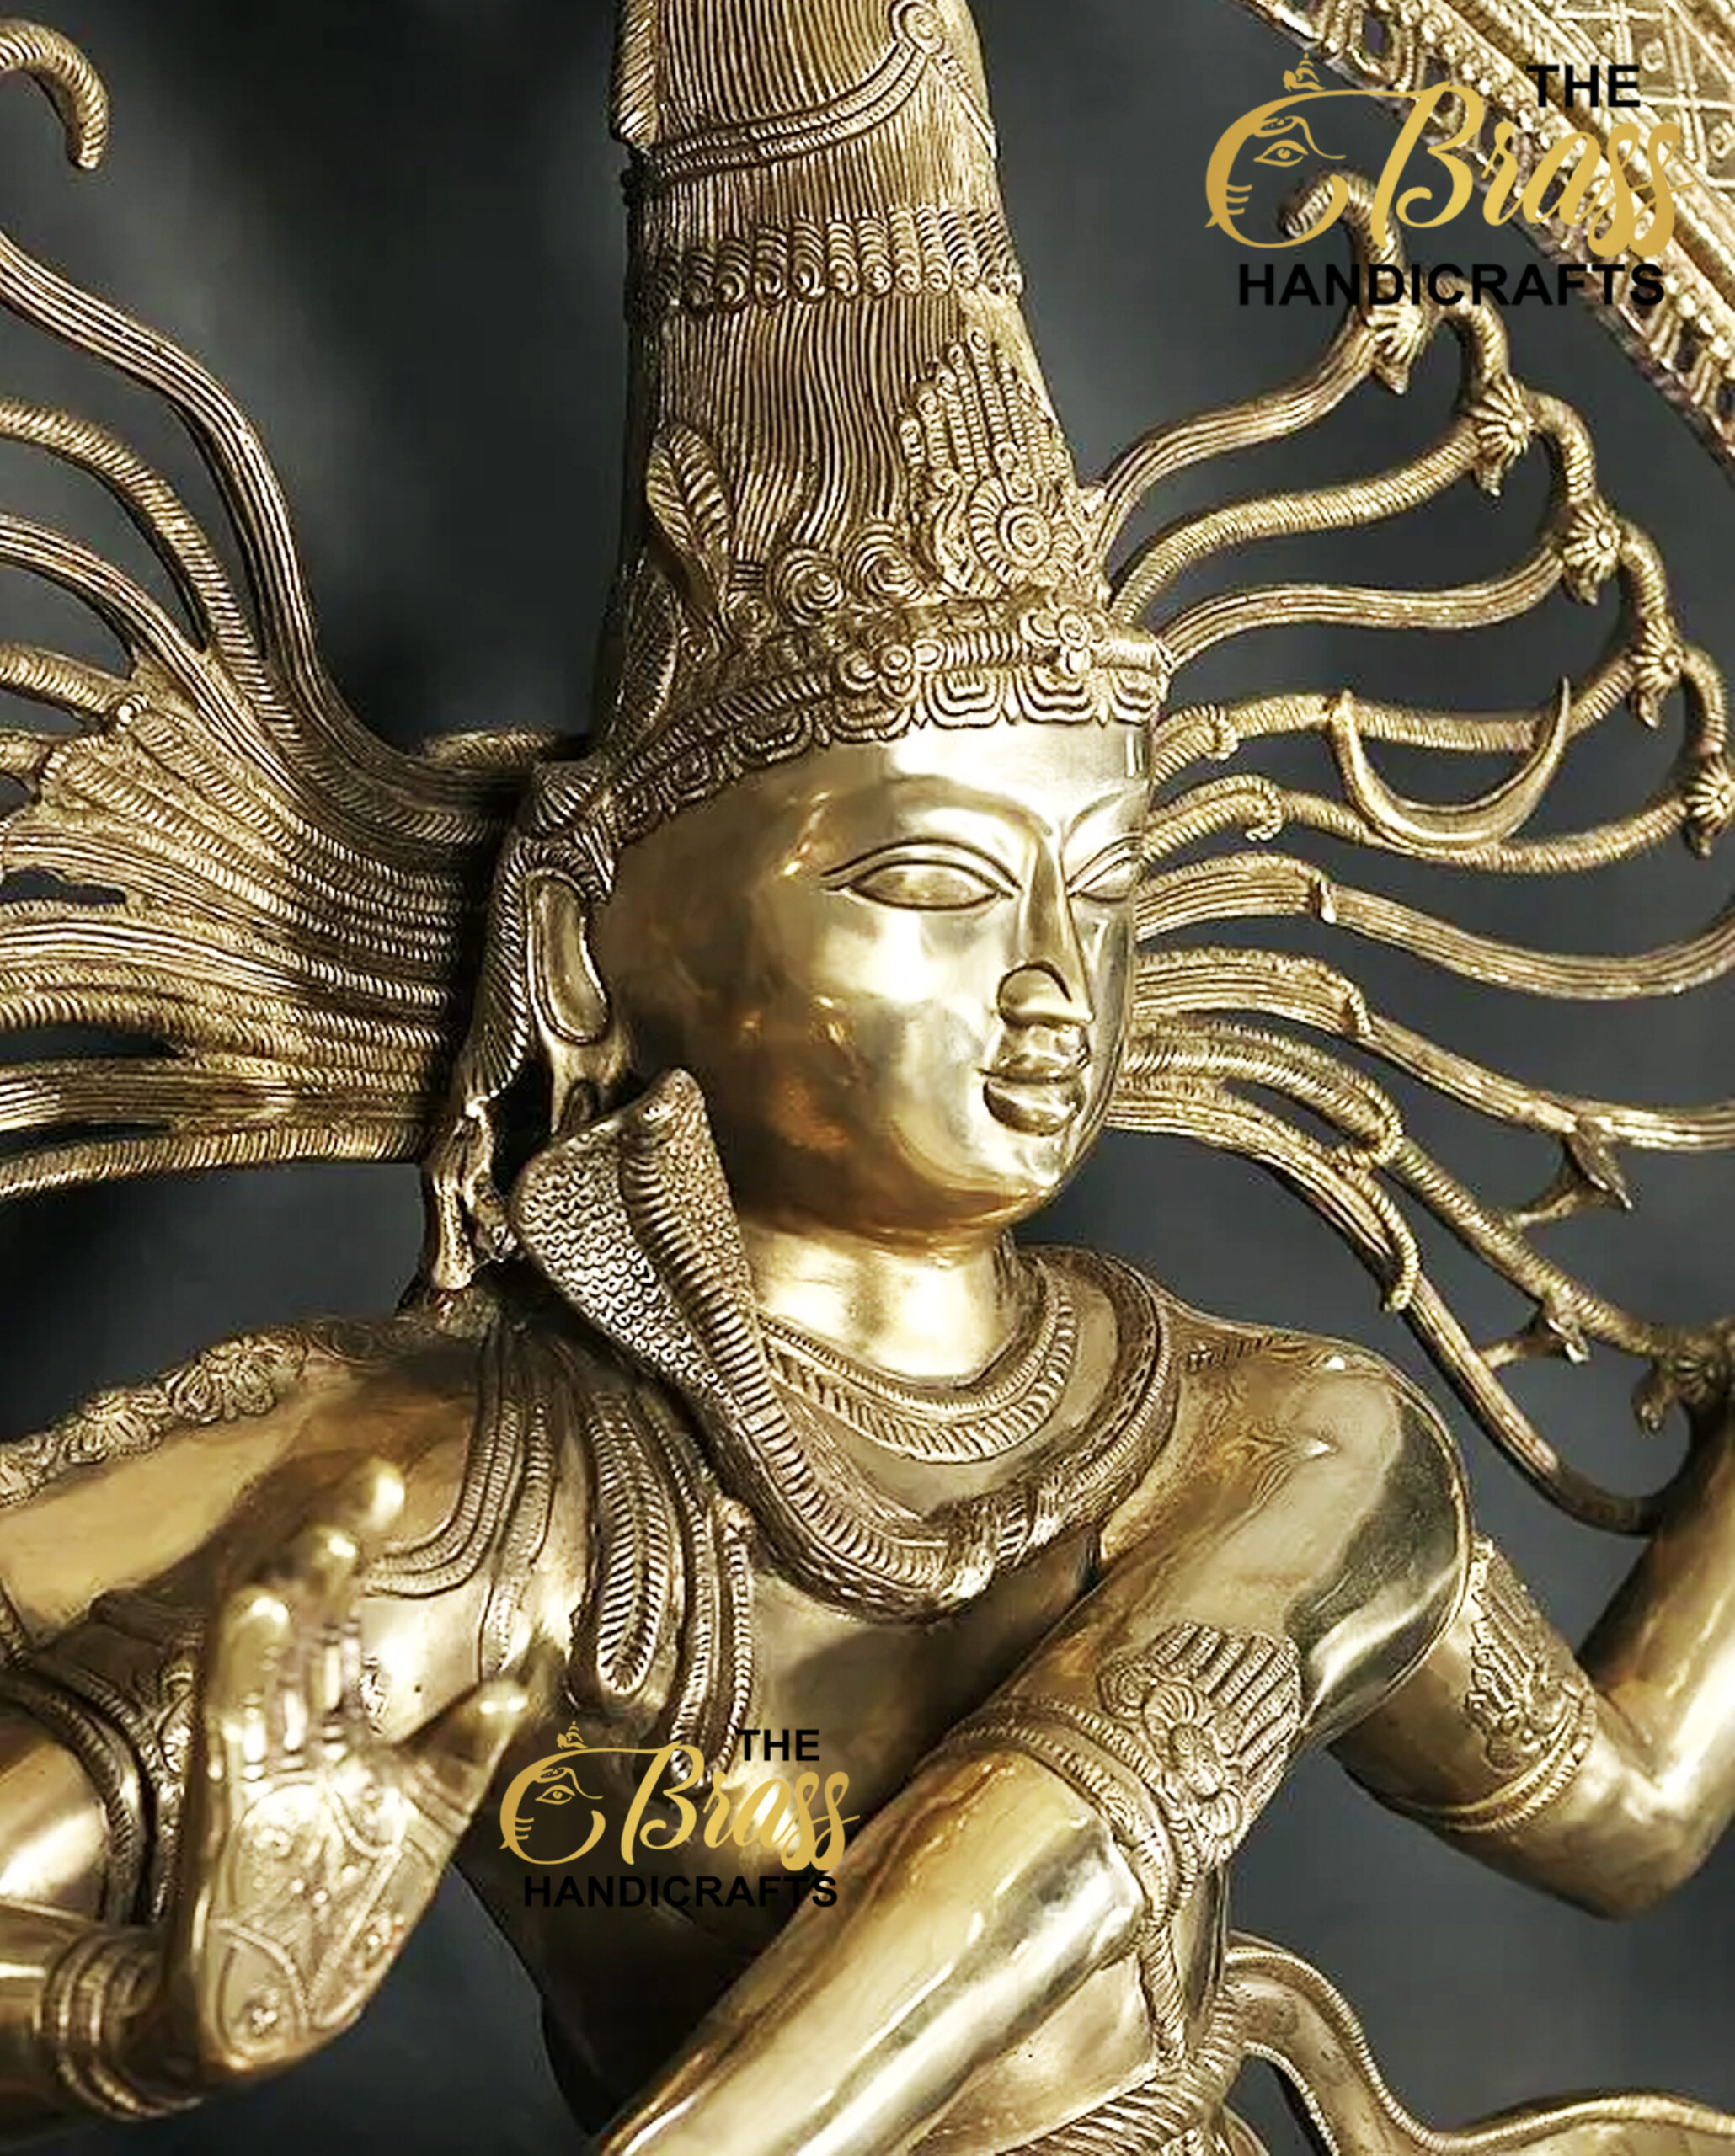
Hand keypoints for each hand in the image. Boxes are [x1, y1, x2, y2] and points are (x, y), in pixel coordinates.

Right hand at [163, 1463, 523, 2082]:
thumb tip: (521, 1671)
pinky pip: (231, 1721)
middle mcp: (288, 1724)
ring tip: (329, 1531)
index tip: (384, 1479)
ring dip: (294, 1592)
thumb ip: (469, 1743)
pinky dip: (240, 1664)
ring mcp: (254, 1759)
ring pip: (269, 1655)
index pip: (343, 1613)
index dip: (359, 1547)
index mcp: (331, 1719)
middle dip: (334, 1546)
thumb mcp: (426, 1812)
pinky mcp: (226, 1802)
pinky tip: (254, 1611)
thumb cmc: (347, 1900)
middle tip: (371, 1479)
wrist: (276, 2007)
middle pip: (309, 1618)